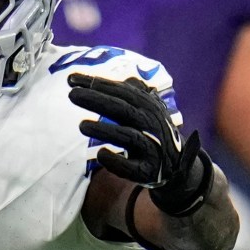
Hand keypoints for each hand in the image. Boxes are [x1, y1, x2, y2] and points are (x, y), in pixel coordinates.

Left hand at [71, 74, 213, 215]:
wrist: (177, 165)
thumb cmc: (153, 133)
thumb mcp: (149, 111)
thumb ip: (134, 95)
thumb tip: (126, 78)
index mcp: (148, 107)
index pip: (121, 92)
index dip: (98, 84)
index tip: (72, 79)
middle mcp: (151, 125)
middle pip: (123, 109)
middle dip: (98, 100)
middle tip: (72, 94)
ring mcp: (150, 148)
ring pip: (128, 136)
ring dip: (104, 131)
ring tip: (82, 126)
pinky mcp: (146, 170)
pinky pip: (130, 167)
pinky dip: (115, 161)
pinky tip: (100, 154)